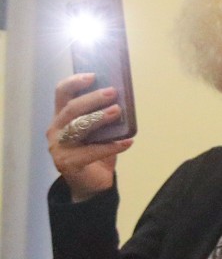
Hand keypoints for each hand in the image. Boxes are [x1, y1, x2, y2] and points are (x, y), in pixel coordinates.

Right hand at [46, 73, 131, 201]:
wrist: (92, 183)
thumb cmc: (96, 151)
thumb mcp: (100, 131)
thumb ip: (104, 115)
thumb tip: (122, 98)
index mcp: (62, 117)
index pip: (61, 93)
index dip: (74, 82)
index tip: (93, 75)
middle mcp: (56, 129)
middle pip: (71, 109)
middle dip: (92, 99)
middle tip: (113, 92)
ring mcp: (59, 147)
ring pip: (77, 127)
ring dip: (98, 118)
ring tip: (117, 112)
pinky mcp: (67, 163)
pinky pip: (90, 152)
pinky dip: (111, 146)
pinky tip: (128, 142)